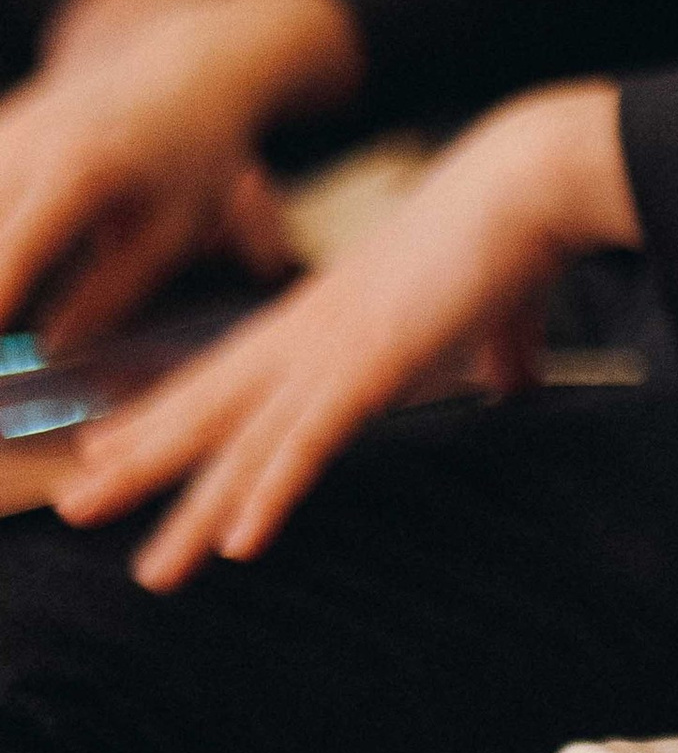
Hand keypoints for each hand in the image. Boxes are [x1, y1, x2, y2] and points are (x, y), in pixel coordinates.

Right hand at [0, 0, 355, 345]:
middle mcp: (27, 144)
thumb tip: (49, 348)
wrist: (181, 76)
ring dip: (2, 260)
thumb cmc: (189, 159)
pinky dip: (2, 232)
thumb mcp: (174, 232)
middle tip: (12, 334)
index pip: (15, 251)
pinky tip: (21, 261)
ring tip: (17, 303)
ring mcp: (3, 131)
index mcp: (79, 170)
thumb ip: (111, 294)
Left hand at [55, 81, 635, 588]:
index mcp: (326, 314)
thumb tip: (518, 380)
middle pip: (209, 409)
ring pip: (245, 445)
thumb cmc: (509, 235)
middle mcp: (310, 333)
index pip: (227, 373)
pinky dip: (271, 492)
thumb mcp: (492, 309)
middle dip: (141, 462)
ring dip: (194, 512)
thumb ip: (497, 350)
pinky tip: (240, 543)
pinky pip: (308, 442)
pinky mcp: (372, 365)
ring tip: (152, 572)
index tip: (108, 443)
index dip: (166, 411)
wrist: (525, 180)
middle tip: (77, 506)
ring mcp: (334, 350)